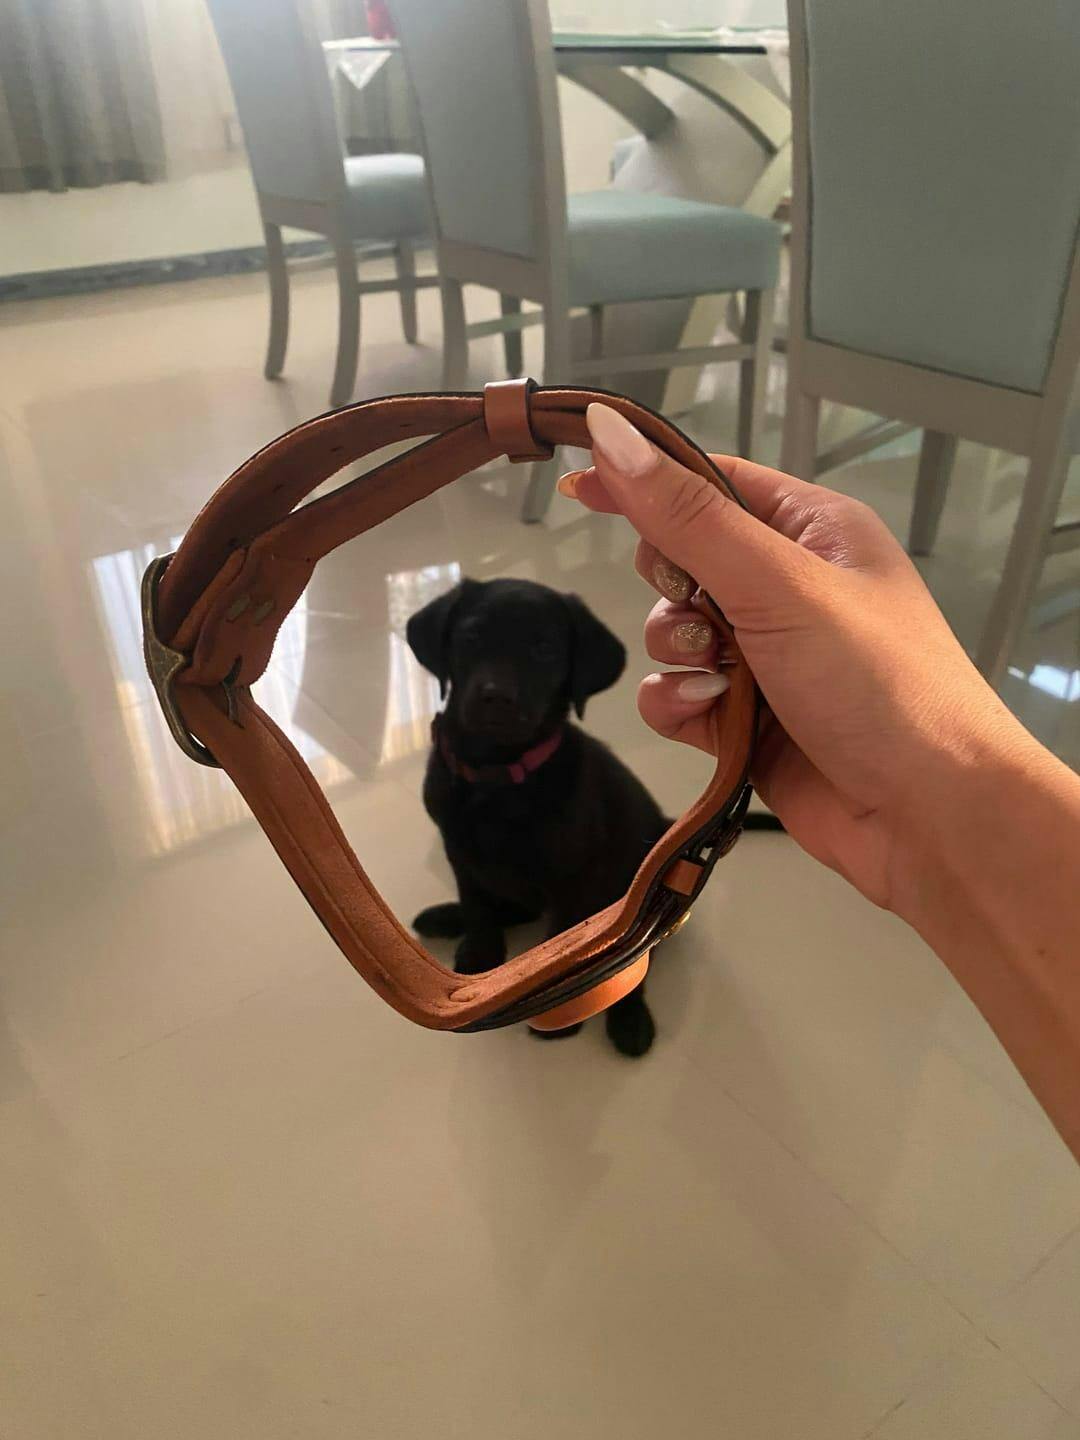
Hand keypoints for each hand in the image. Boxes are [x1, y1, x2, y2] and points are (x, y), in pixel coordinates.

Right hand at [561, 403, 1028, 918]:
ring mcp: (764, 656)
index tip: (578, 487)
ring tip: (717, 678)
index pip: (709, 481)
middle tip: (702, 611)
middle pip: (680, 557)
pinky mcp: (743, 720)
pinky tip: (704, 715)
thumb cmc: (872, 679)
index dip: (644, 479)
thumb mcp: (777, 583)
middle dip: (671, 585)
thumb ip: (686, 516)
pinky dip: (676, 702)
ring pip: (669, 630)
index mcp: (811, 529)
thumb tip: (608, 430)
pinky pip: (674, 694)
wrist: (928, 815)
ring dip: (675, 652)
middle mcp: (786, 586)